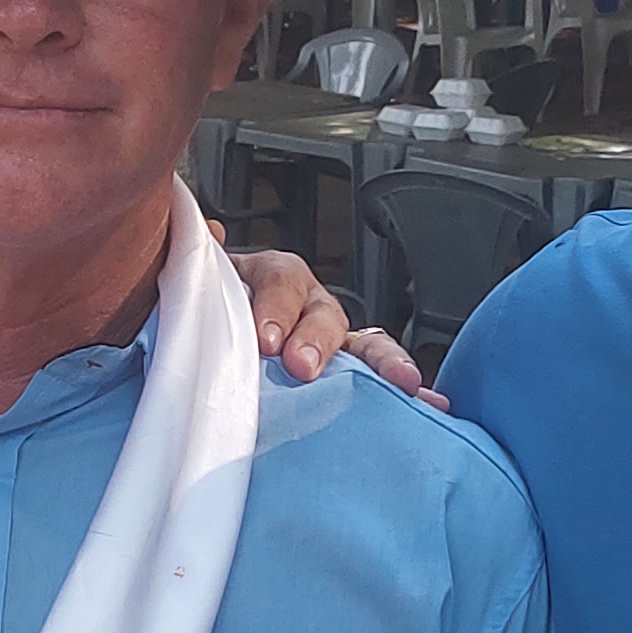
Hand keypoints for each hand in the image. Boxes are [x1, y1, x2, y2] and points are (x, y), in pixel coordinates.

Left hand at [219, 239, 441, 402]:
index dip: (276, 307)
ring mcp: (330, 342)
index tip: (266, 340)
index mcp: (271, 280)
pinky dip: (404, 385)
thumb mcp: (200, 286)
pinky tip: (431, 401)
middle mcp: (307, 306)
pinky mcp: (346, 376)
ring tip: (404, 382)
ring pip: (363, 343)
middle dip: (318, 340)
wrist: (207, 348)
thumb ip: (202, 262)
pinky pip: (377, 378)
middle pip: (324, 313)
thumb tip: (210, 231)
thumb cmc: (209, 313)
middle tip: (302, 367)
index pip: (281, 281)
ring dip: (384, 361)